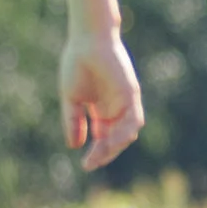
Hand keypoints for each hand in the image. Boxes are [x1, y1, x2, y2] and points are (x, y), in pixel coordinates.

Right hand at [60, 27, 145, 171]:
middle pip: (116, 139)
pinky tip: (113, 141)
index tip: (86, 165)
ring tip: (102, 153)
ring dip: (116, 146)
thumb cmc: (78, 65)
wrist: (87, 42)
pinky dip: (125, 131)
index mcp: (102, 111)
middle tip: (91, 163)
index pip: (103, 139)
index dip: (97, 153)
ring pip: (127, 132)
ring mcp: (125, 102)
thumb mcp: (72, 99)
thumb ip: (73, 121)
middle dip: (105, 154)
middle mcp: (116, 109)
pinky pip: (134, 118)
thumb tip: (74, 146)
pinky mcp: (131, 94)